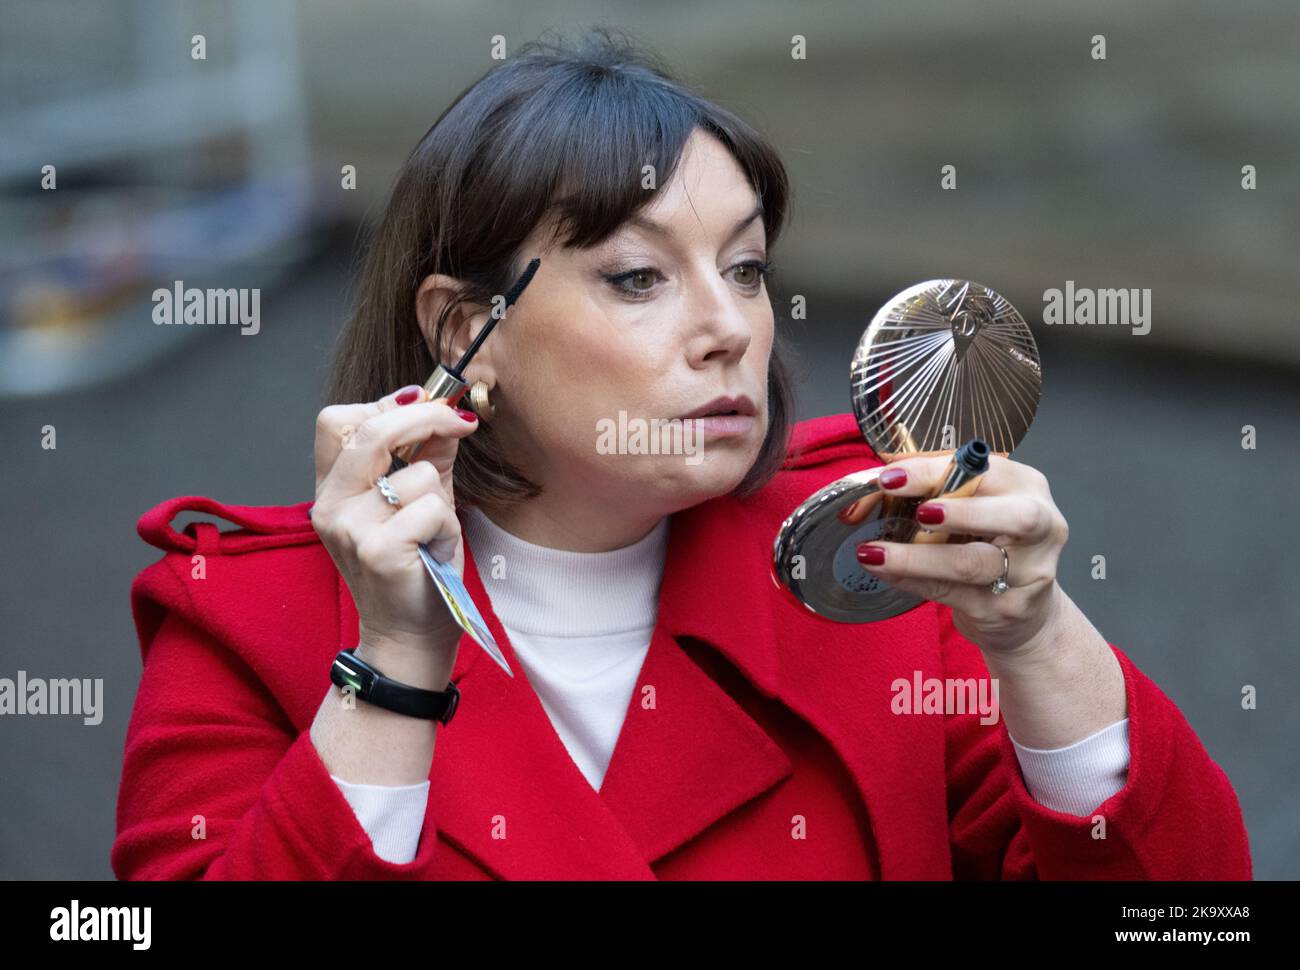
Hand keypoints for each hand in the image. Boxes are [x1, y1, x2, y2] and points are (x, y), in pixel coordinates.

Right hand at [311, 384, 479, 663]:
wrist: (408, 637)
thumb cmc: (414, 570)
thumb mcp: (417, 504)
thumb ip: (429, 457)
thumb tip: (448, 412)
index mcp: (332, 490)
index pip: (337, 422)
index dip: (385, 404)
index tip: (426, 402)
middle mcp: (330, 506)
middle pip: (372, 430)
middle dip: (426, 418)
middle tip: (460, 423)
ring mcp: (351, 528)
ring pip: (419, 474)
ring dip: (442, 500)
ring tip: (433, 534)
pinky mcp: (379, 550)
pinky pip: (432, 507)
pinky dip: (448, 526)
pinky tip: (436, 550)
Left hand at [849, 454, 1069, 656]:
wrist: (1026, 614)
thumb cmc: (993, 544)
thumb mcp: (974, 505)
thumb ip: (936, 486)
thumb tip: (884, 474)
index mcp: (1027, 487)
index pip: (985, 471)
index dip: (935, 471)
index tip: (891, 477)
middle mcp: (1041, 527)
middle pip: (1014, 517)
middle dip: (962, 513)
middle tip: (919, 513)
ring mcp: (1027, 573)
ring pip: (971, 563)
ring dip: (917, 558)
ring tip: (874, 553)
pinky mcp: (1004, 609)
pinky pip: (950, 592)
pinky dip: (912, 581)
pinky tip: (885, 572)